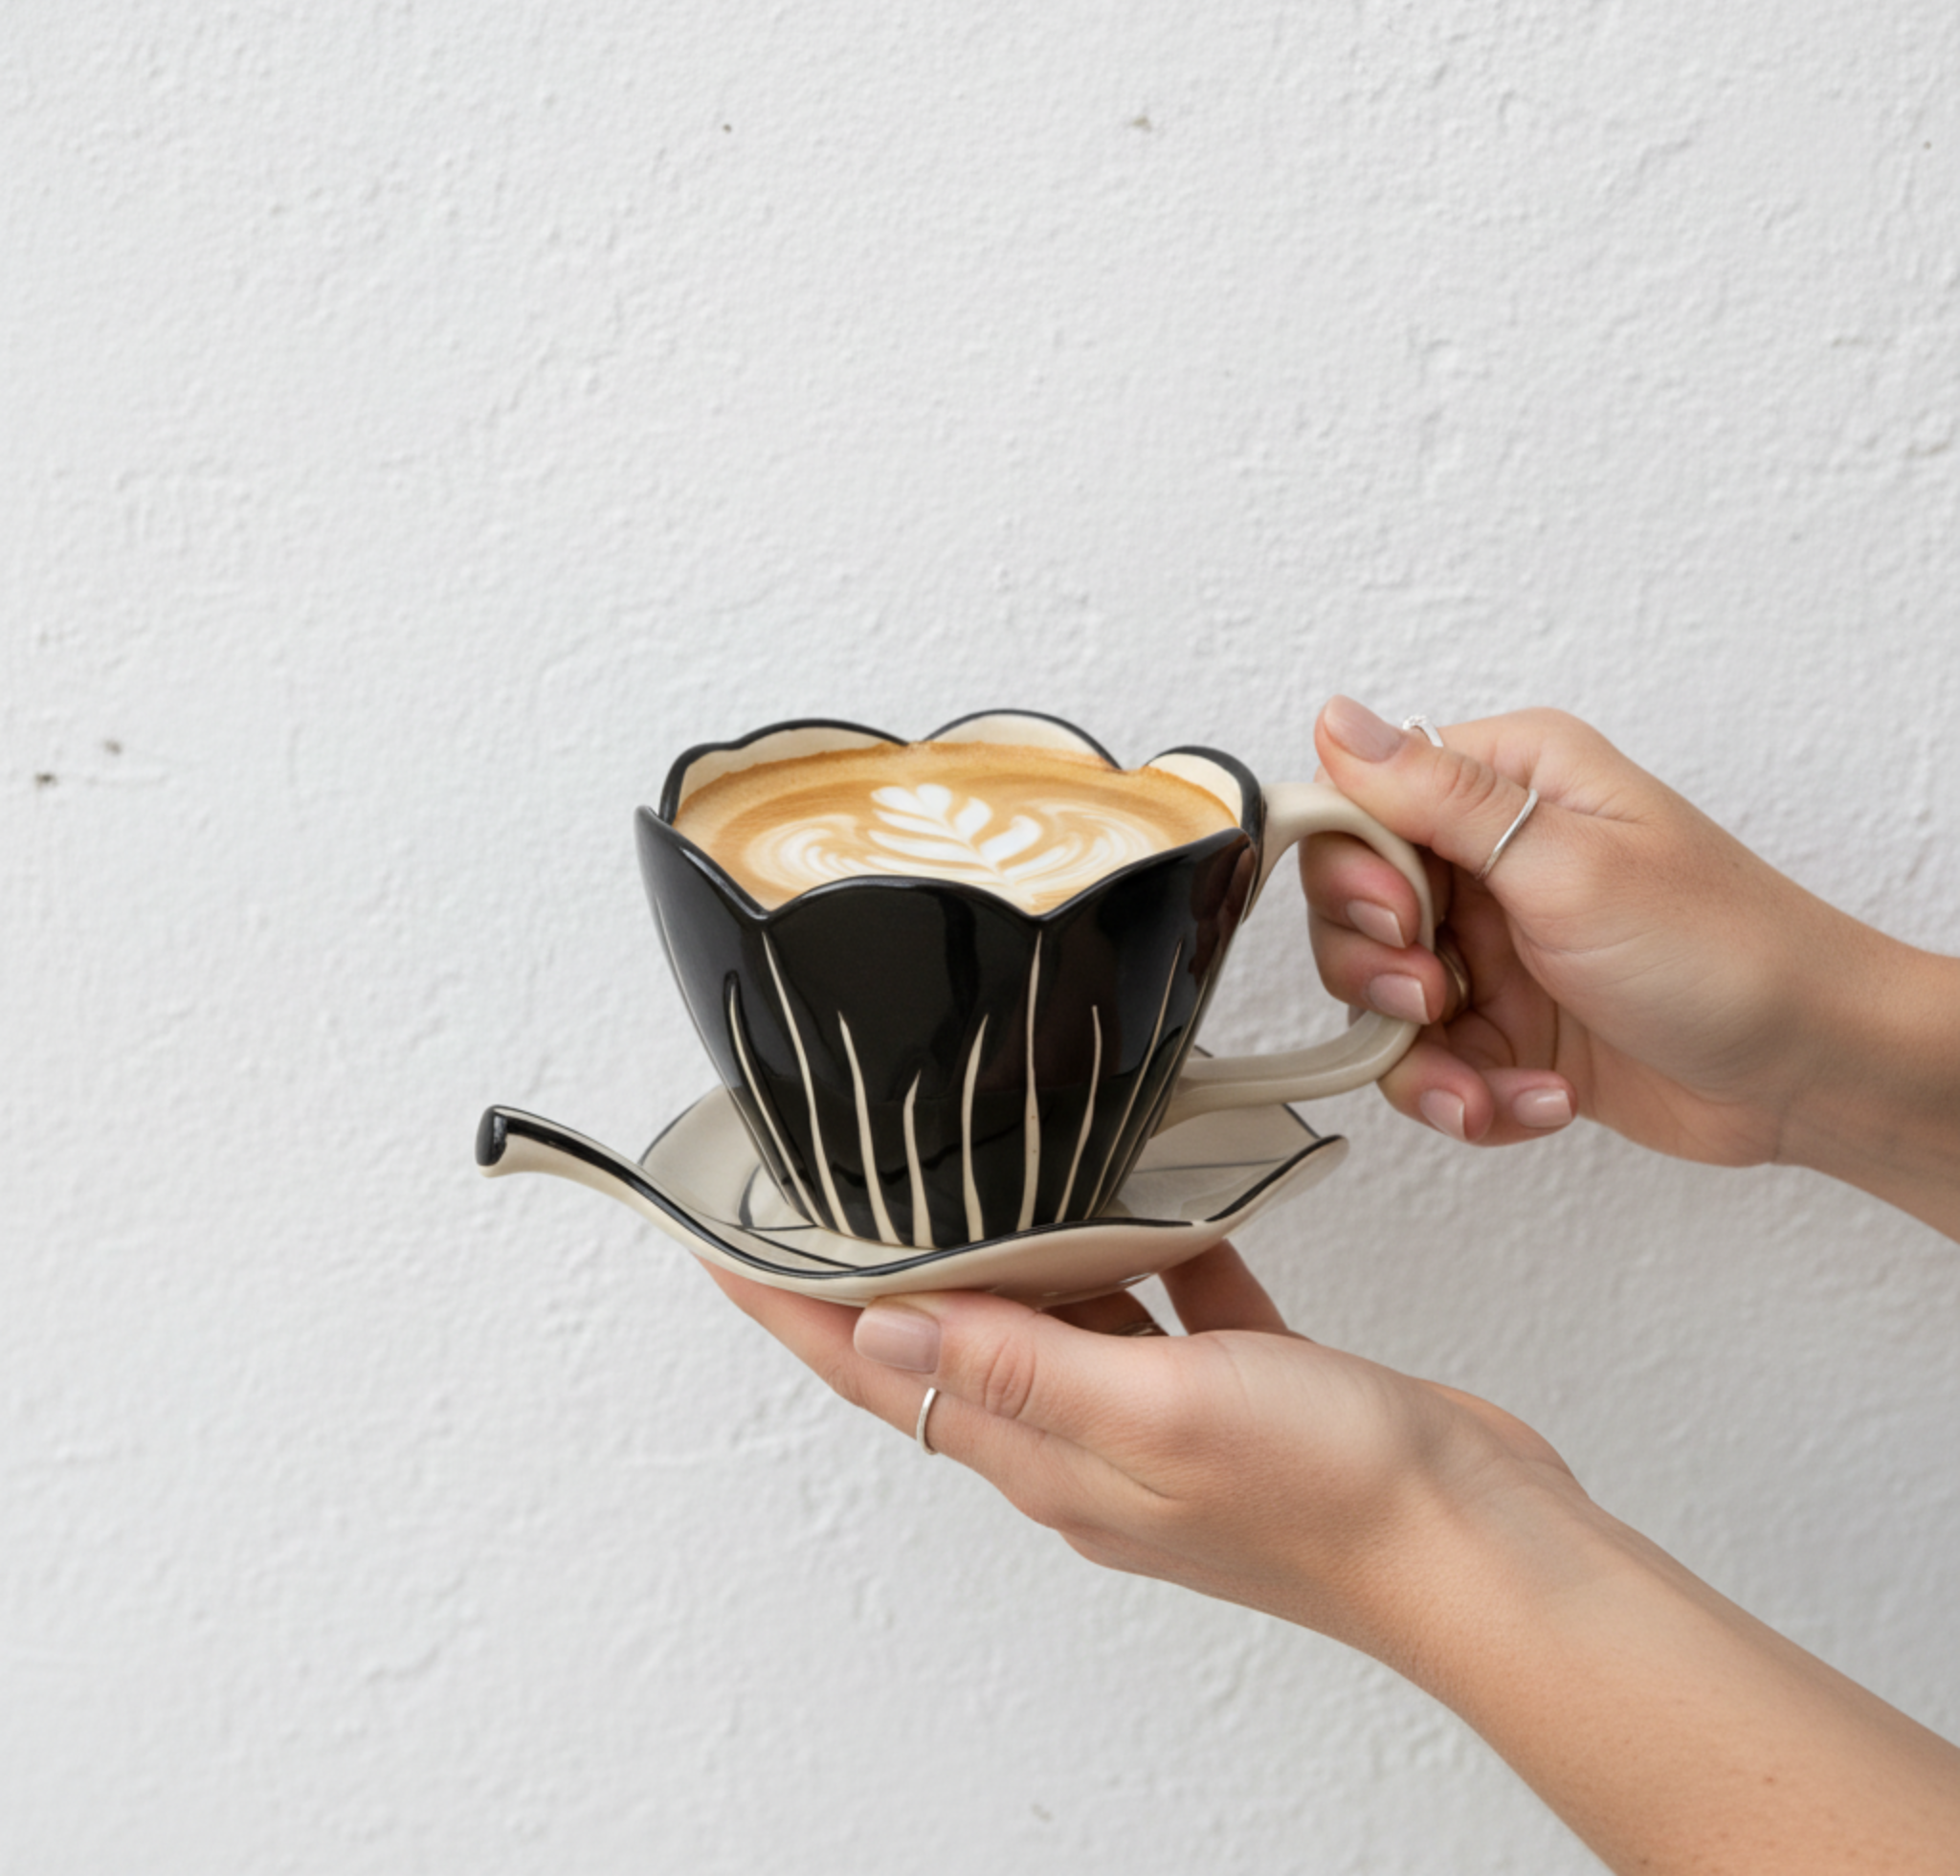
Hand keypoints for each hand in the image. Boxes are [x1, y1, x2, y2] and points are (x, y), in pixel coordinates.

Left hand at [706, 1245, 1576, 1660]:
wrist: (1484, 1545)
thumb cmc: (1335, 1497)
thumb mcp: (1158, 1414)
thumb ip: (1020, 1367)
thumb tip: (881, 1332)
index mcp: (1052, 1458)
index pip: (882, 1377)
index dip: (796, 1311)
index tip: (724, 1243)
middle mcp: (1090, 1444)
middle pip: (953, 1343)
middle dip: (882, 1274)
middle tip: (833, 1190)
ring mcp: (1165, 1420)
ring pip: (1058, 1318)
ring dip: (1012, 1253)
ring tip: (976, 1171)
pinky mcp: (1237, 1390)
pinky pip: (1166, 1306)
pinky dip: (1148, 1251)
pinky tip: (1163, 1195)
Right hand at [1302, 698, 1864, 1168]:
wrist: (1811, 1071)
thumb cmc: (1726, 949)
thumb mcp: (1568, 862)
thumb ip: (1438, 798)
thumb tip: (1337, 720)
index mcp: (1505, 786)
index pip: (1359, 803)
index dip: (1352, 870)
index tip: (1399, 918)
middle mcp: (1489, 859)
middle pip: (1350, 907)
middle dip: (1378, 971)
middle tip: (1440, 995)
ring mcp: (1493, 948)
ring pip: (1377, 999)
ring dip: (1420, 1057)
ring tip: (1485, 1080)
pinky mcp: (1504, 1026)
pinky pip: (1428, 1064)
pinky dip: (1465, 1095)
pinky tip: (1536, 1097)